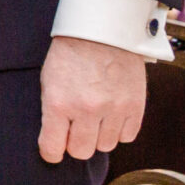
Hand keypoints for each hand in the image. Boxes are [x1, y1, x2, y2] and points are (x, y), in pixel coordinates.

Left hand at [39, 34, 146, 162]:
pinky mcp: (135, 106)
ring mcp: (114, 108)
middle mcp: (87, 109)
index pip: (53, 148)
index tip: (53, 150)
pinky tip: (112, 116)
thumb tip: (56, 141)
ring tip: (95, 118)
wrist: (102, 31)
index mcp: (59, 103)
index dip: (51, 153)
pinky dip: (119, 130)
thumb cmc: (69, 56)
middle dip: (76, 144)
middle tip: (75, 130)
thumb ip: (52, 112)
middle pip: (81, 151)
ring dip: (99, 136)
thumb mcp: (49, 81)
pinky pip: (127, 136)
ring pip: (106, 146)